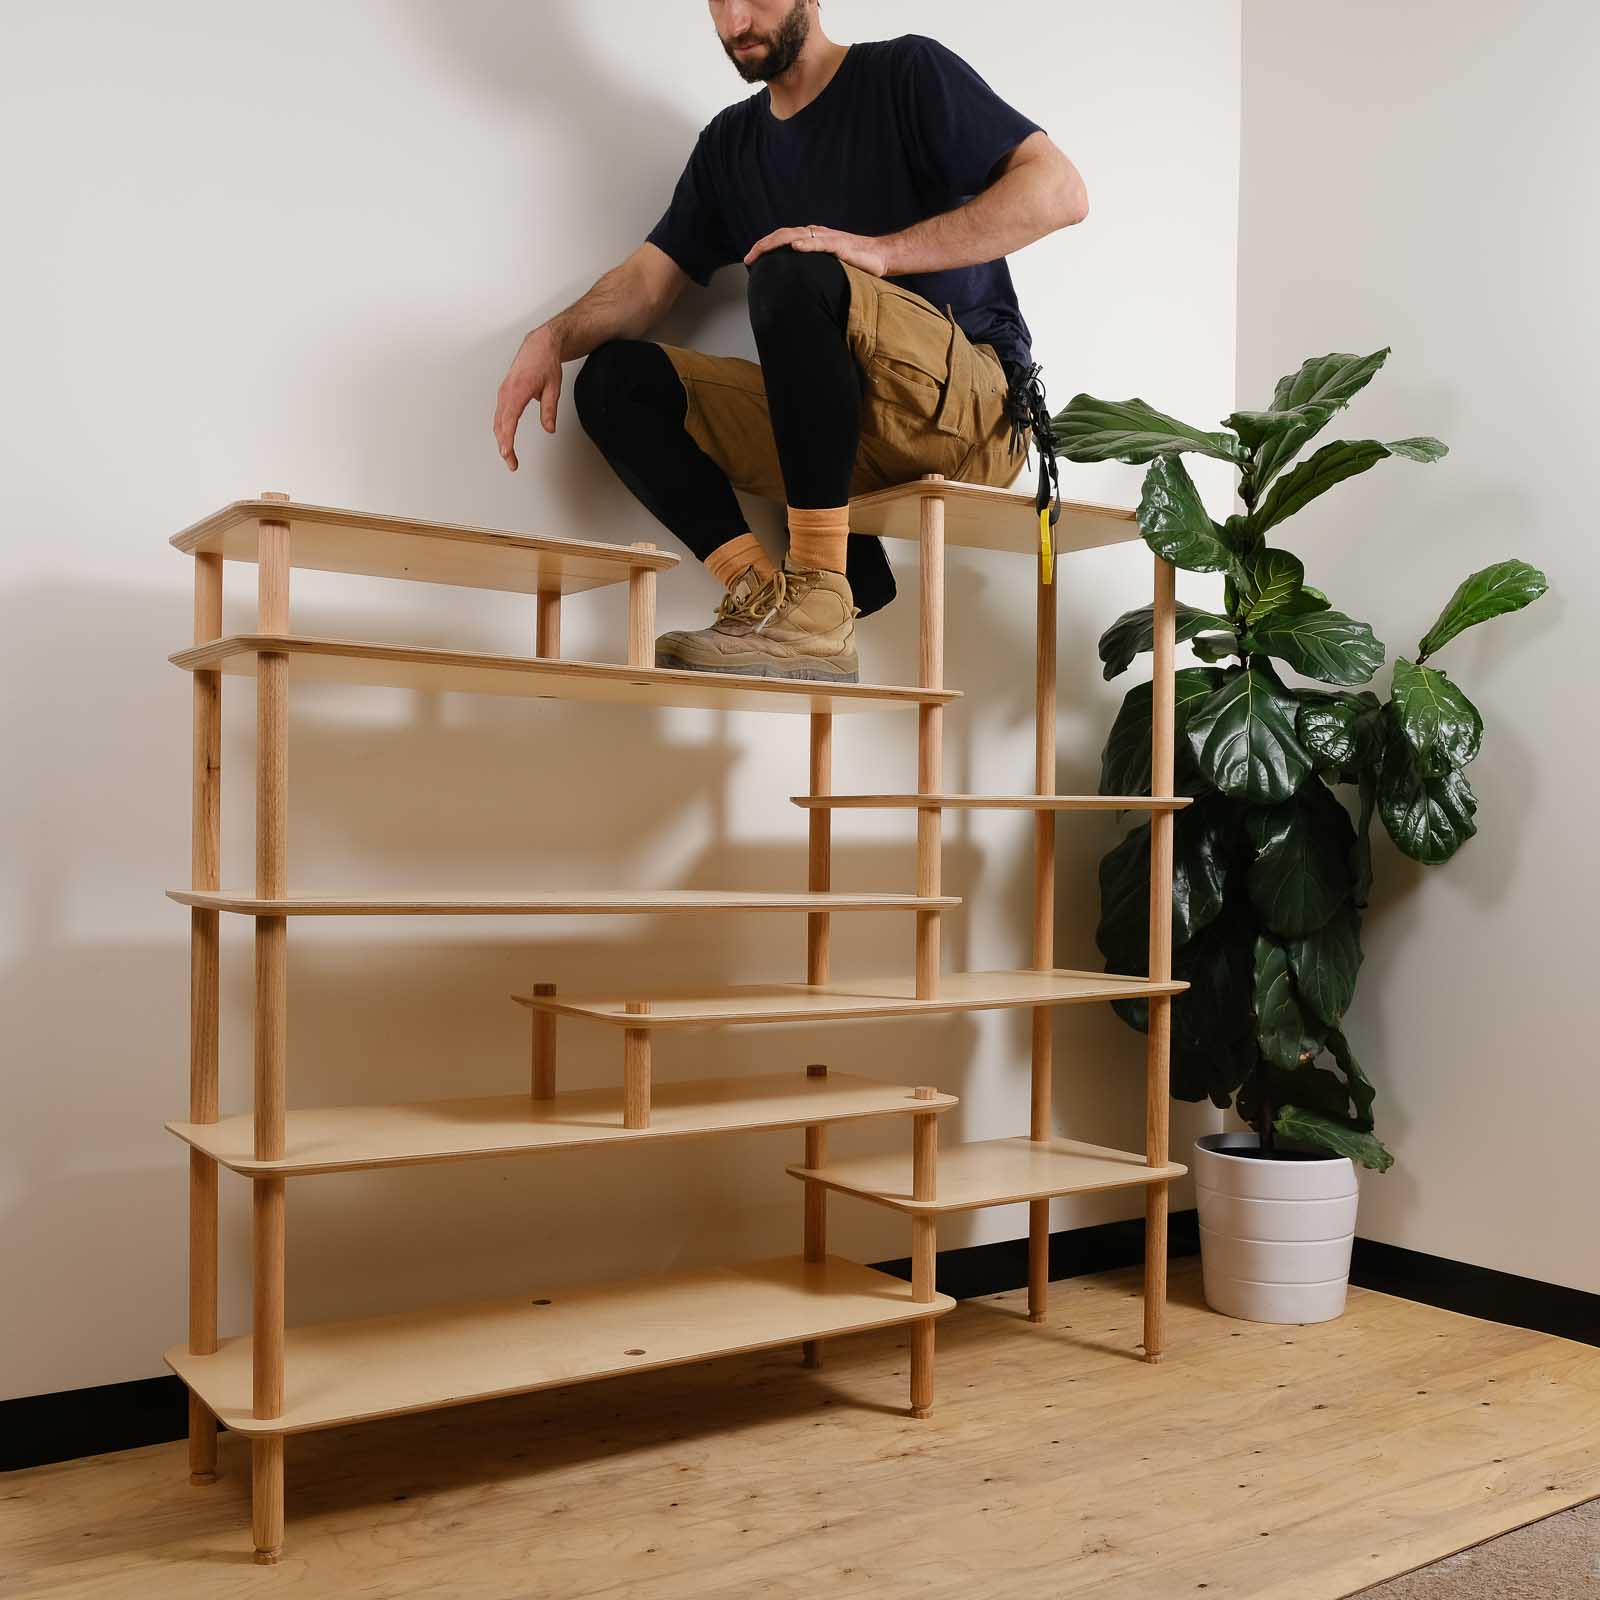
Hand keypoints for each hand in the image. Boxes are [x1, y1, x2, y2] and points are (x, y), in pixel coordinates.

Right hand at [493, 325, 561, 470]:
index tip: (507, 454)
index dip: (507, 440)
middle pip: (501, 425)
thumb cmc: (545, 363)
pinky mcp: (504, 393)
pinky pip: (500, 415)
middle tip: (512, 464)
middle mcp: (506, 392)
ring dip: (501, 440)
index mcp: (518, 391)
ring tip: (509, 457)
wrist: (538, 346)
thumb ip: (550, 410)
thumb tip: (550, 429)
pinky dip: (501, 429)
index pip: (509, 421)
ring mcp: (503, 393)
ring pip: (498, 421)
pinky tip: (505, 440)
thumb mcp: (554, 388)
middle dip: (504, 446)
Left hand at [743, 225, 890, 276]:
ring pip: (796, 236)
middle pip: (783, 235)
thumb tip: (793, 289)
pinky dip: (806, 244)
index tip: (749, 261)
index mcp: (811, 239)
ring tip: (761, 251)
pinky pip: (820, 243)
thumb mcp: (827, 268)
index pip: (782, 239)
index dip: (764, 248)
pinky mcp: (840, 245)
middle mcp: (815, 234)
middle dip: (763, 246)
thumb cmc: (855, 264)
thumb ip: (811, 271)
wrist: (880, 256)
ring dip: (776, 243)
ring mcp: (827, 238)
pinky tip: (794, 247)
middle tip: (748, 259)